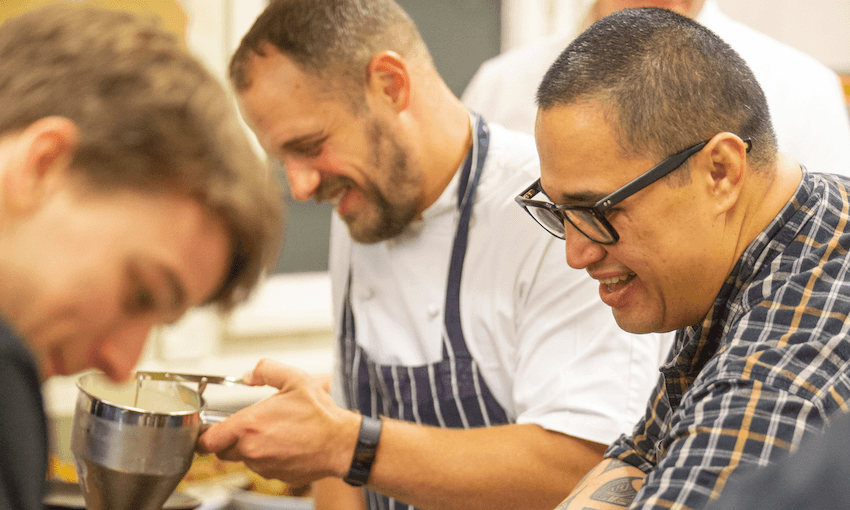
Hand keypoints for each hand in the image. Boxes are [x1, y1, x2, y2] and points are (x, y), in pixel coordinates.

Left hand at [196, 358, 360, 485]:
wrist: (342, 443)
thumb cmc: (320, 414)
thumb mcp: (295, 379)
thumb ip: (266, 370)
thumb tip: (249, 375)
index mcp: (249, 425)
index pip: (207, 441)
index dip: (204, 435)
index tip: (208, 429)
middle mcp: (252, 449)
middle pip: (223, 451)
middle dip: (230, 439)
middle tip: (249, 426)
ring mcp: (264, 466)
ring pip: (244, 459)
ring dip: (251, 448)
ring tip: (275, 433)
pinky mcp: (276, 477)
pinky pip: (263, 467)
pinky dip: (268, 458)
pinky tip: (285, 444)